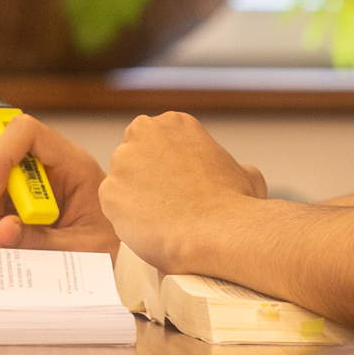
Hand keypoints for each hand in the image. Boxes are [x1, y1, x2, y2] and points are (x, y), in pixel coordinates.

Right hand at [0, 114, 118, 253]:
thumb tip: (1, 231)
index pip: (25, 131)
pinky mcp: (6, 200)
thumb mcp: (83, 248)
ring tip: (12, 244)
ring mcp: (20, 181)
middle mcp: (41, 164)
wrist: (116, 258)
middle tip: (5, 237)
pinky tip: (7, 243)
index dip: (0, 155)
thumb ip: (42, 241)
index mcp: (70, 163)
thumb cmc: (108, 244)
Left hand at [99, 111, 267, 273]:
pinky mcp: (109, 191)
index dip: (162, 167)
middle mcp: (145, 132)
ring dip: (132, 199)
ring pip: (119, 183)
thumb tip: (241, 172)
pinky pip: (112, 208)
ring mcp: (123, 161)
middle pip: (131, 157)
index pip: (154, 141)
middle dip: (143, 178)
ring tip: (159, 221)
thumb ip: (230, 166)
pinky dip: (126, 220)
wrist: (221, 232)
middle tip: (164, 203)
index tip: (175, 186)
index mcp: (175, 123)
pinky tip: (149, 229)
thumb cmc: (236, 205)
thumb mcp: (244, 172)